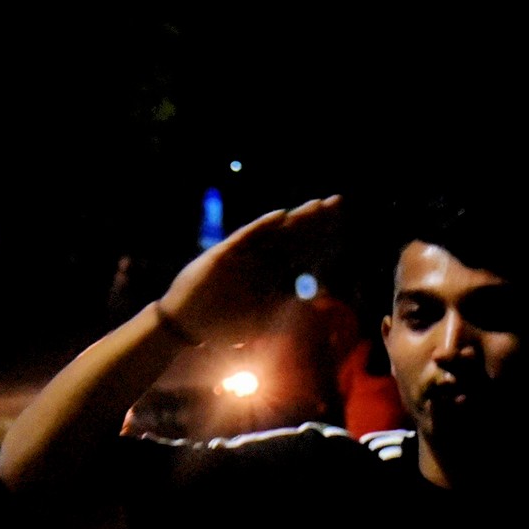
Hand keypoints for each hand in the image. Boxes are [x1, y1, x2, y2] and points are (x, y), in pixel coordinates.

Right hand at [157, 196, 342, 346]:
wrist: (186, 327)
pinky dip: (262, 227)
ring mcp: (243, 256)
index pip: (301, 251)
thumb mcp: (261, 322)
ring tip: (317, 205)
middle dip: (316, 220)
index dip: (320, 236)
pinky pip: (246, 238)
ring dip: (295, 219)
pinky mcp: (224, 255)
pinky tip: (280, 216)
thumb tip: (308, 305)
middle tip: (338, 201)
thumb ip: (281, 311)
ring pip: (274, 232)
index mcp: (270, 274)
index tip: (341, 222)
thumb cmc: (221, 327)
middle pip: (293, 236)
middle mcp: (259, 261)